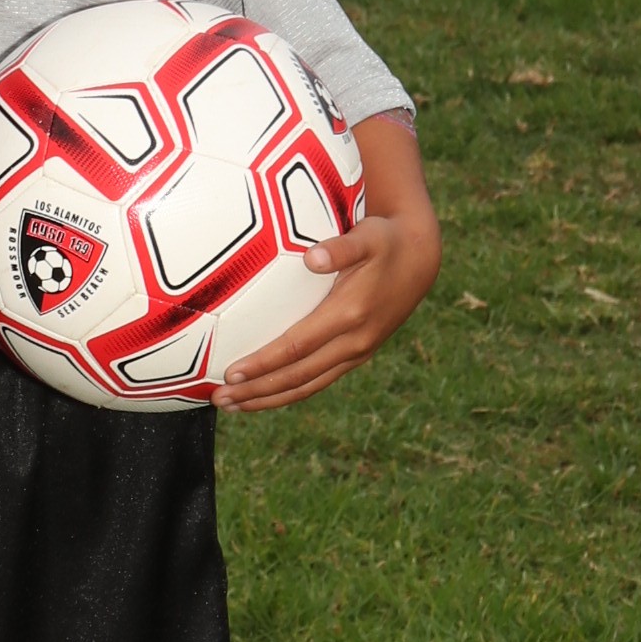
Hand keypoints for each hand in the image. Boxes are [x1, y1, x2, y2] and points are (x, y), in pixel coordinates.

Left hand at [217, 116, 439, 409]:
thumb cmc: (386, 240)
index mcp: (350, 314)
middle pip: (296, 376)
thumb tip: (313, 257)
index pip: (296, 346)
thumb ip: (341, 246)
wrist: (421, 258)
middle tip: (219, 398)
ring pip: (307, 386)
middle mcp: (354, 341)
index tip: (230, 372)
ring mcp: (357, 352)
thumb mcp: (368, 236)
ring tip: (232, 405)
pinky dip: (288, 393)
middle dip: (256, 390)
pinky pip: (318, 381)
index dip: (263, 363)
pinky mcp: (357, 355)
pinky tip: (262, 396)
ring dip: (268, 399)